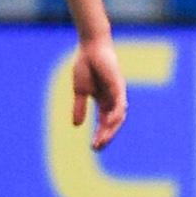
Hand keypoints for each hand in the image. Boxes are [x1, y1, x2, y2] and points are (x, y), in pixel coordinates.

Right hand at [71, 36, 127, 150]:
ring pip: (118, 116)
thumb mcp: (80, 91)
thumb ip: (80, 107)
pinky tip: (109, 123)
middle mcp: (113, 99)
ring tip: (101, 140)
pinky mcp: (118, 85)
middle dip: (106, 136)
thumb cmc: (86, 66)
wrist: (90, 48)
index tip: (94, 147)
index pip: (105, 122)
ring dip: (110, 129)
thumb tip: (76, 125)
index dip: (100, 134)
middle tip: (98, 148)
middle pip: (113, 122)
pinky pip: (119, 103)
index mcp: (104, 100)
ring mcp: (117, 92)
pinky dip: (116, 114)